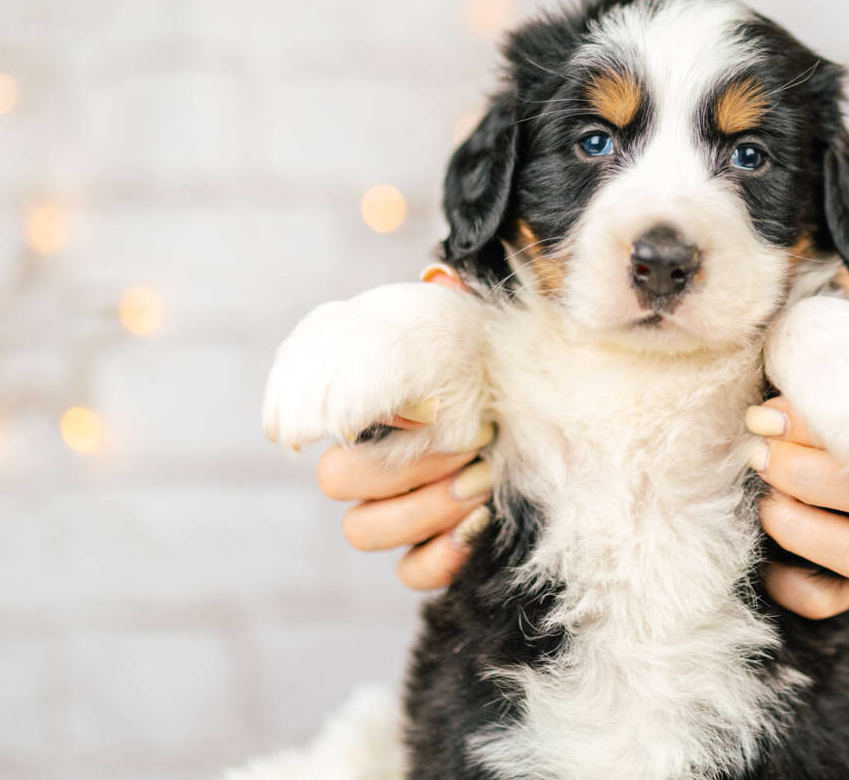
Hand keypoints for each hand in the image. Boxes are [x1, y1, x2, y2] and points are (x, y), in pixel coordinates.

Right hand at [313, 263, 494, 591]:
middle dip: (406, 468)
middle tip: (474, 447)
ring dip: (422, 511)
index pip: (314, 418)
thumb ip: (452, 299)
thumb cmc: (492, 363)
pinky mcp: (428, 547)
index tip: (427, 409)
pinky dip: (436, 560)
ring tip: (482, 480)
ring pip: (363, 532)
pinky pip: (407, 574)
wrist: (533, 403)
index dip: (359, 422)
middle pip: (339, 483)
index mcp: (366, 404)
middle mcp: (368, 458)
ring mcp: (393, 507)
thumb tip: (444, 274)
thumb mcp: (473, 327)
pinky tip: (476, 528)